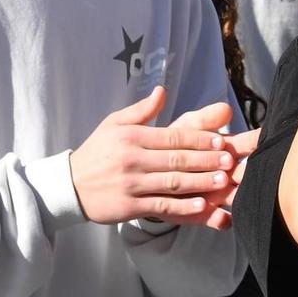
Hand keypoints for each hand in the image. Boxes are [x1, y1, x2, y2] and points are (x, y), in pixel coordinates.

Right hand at [69, 89, 242, 226]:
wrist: (68, 186)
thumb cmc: (96, 152)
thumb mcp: (113, 124)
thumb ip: (141, 110)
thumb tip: (162, 90)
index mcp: (131, 137)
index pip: (172, 137)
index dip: (199, 139)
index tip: (221, 140)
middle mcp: (132, 159)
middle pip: (177, 159)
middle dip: (206, 159)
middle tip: (229, 160)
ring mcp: (130, 184)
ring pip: (172, 182)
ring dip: (200, 182)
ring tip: (223, 181)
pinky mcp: (128, 206)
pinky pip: (160, 206)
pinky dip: (182, 206)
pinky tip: (201, 205)